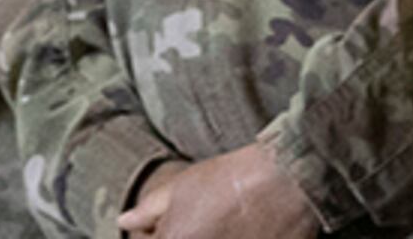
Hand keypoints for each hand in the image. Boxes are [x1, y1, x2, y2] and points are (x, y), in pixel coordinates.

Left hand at [115, 141, 309, 238]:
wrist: (286, 182)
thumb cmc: (232, 180)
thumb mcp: (181, 186)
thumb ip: (149, 210)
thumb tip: (125, 222)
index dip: (154, 235)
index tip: (162, 228)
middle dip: (182, 235)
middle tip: (202, 224)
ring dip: (211, 238)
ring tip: (225, 226)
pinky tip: (242, 233)